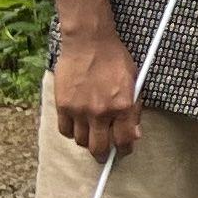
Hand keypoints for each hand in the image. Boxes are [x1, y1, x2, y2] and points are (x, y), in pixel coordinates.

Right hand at [51, 29, 142, 156]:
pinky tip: (78, 126)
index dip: (125, 149)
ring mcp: (80, 110)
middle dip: (105, 156)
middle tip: (105, 155)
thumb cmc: (114, 58)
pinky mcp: (63, 105)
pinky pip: (65, 130)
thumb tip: (135, 134)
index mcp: (123, 106)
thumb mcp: (134, 81)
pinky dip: (72, 132)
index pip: (125, 140)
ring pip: (81, 142)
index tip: (124, 150)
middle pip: (100, 148)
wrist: (89, 42)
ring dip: (88, 142)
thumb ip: (134, 109)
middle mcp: (101, 112)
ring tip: (91, 136)